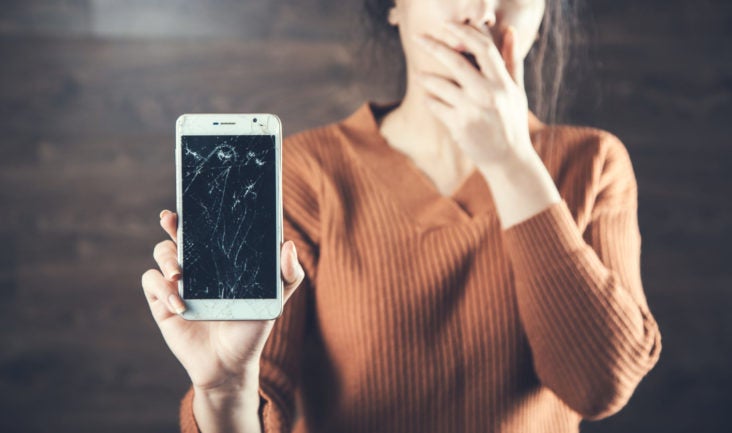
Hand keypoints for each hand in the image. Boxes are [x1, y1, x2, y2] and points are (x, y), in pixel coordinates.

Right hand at [141, 210, 305, 393]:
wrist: (230, 364)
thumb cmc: (252, 328)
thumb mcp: (276, 300)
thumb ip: (289, 275)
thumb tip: (288, 244)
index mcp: (221, 259)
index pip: (208, 229)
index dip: (200, 213)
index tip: (195, 200)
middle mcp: (198, 266)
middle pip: (178, 233)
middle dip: (173, 223)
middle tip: (172, 220)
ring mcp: (178, 283)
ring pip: (161, 253)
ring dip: (167, 258)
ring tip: (180, 276)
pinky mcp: (162, 302)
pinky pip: (151, 282)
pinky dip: (162, 289)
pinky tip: (180, 305)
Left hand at [413, 22, 534, 168]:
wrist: (508, 160)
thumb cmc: (512, 123)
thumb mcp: (517, 91)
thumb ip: (511, 60)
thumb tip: (509, 30)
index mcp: (502, 83)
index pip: (484, 48)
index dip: (465, 33)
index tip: (449, 25)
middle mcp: (488, 94)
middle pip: (457, 61)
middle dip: (435, 46)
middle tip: (418, 37)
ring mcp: (472, 110)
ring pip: (441, 85)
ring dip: (427, 78)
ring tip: (420, 75)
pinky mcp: (459, 126)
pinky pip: (436, 106)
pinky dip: (430, 100)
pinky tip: (428, 98)